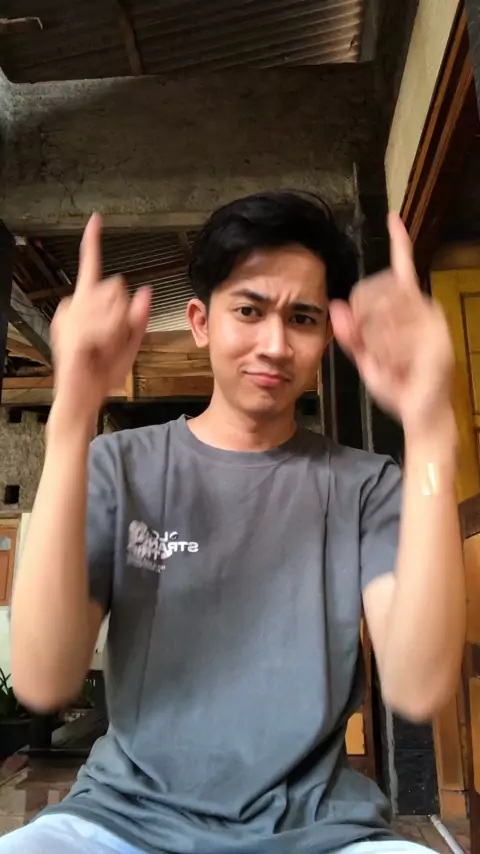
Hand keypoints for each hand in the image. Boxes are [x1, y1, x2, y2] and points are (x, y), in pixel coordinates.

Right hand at [50, 214, 150, 421]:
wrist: (84, 398)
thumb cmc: (102, 373)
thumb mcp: (130, 342)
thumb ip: (138, 316)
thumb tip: (145, 291)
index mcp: (88, 305)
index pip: (91, 267)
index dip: (93, 241)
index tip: (96, 220)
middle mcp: (75, 306)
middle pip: (115, 286)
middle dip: (124, 313)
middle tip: (114, 340)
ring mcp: (71, 319)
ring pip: (114, 302)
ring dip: (119, 328)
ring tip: (106, 348)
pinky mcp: (73, 334)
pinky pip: (107, 323)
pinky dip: (112, 337)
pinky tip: (103, 347)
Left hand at [330, 213, 453, 437]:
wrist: (420, 414)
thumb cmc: (397, 386)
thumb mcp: (366, 359)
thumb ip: (350, 335)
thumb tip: (335, 307)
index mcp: (410, 309)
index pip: (401, 269)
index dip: (398, 242)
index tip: (392, 218)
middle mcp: (424, 308)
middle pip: (374, 291)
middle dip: (360, 320)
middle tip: (368, 349)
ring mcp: (432, 323)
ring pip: (380, 313)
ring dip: (374, 342)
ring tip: (391, 362)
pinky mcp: (435, 339)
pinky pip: (393, 335)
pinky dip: (387, 353)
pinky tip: (400, 365)